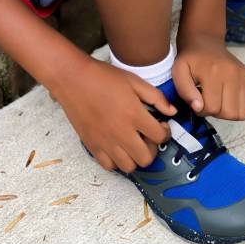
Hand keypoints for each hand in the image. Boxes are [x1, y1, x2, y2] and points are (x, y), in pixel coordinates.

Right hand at [50, 58, 176, 172]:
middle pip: (146, 158)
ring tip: (133, 143)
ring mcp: (105, 142)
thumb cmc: (104, 77)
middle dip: (153, 148)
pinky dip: (116, 161)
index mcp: (134, 115)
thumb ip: (156, 97)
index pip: (159, 136)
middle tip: (148, 136)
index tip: (161, 125)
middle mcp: (121, 133)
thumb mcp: (134, 81)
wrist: (72, 79)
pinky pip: (108, 166)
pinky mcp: (91, 146)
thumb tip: (172, 112)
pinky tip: (117, 147)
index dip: (165, 132)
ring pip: (129, 167)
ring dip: (135, 157)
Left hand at [173, 33, 244, 120]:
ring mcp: (244, 75)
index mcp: (213, 72)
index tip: (196, 100)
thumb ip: (185, 91)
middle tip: (207, 101)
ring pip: (241, 113)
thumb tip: (198, 107)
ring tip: (218, 100)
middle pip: (229, 113)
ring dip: (228, 112)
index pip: (211, 108)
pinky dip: (237, 106)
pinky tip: (227, 97)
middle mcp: (233, 73)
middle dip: (215, 112)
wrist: (205, 42)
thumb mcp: (178, 72)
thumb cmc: (191, 59)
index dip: (201, 109)